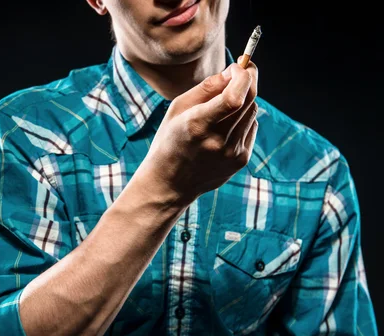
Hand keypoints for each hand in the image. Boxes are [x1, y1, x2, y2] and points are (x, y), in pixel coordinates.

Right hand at [137, 59, 258, 207]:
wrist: (170, 183)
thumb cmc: (170, 141)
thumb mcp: (177, 109)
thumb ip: (206, 88)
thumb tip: (233, 71)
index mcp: (197, 125)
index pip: (234, 97)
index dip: (243, 75)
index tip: (239, 65)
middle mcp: (218, 140)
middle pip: (249, 99)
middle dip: (248, 79)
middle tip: (239, 71)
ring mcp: (232, 153)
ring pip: (253, 111)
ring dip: (244, 99)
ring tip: (223, 104)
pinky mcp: (240, 160)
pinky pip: (251, 127)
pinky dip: (242, 119)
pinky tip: (224, 127)